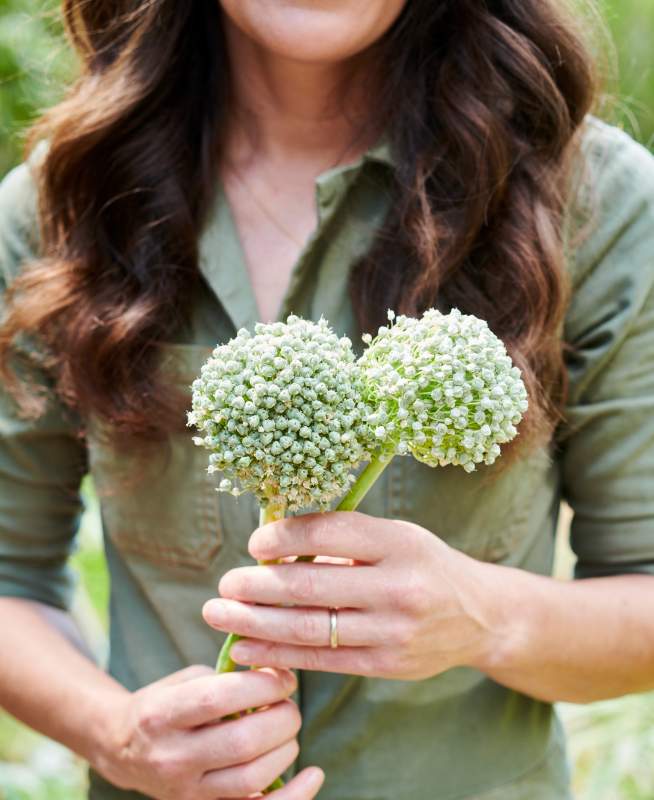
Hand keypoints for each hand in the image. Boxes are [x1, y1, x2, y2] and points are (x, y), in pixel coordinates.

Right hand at [94, 664, 323, 798]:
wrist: (124, 751)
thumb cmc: (164, 705)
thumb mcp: (185, 681)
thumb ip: (225, 678)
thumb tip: (278, 675)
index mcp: (162, 715)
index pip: (219, 698)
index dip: (262, 685)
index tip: (283, 679)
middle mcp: (172, 757)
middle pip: (242, 743)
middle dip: (282, 719)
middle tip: (289, 705)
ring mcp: (187, 793)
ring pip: (251, 779)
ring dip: (286, 750)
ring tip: (288, 730)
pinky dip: (292, 796)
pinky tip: (313, 776)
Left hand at [204, 512, 500, 680]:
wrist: (479, 617)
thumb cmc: (424, 565)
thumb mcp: (395, 536)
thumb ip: (343, 540)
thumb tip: (274, 546)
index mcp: (399, 542)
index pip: (329, 533)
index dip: (284, 537)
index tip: (256, 543)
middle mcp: (398, 587)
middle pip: (311, 585)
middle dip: (258, 585)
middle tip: (225, 584)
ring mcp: (393, 631)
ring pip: (310, 628)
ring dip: (256, 623)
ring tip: (219, 615)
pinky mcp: (387, 665)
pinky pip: (323, 660)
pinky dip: (278, 655)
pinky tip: (246, 647)